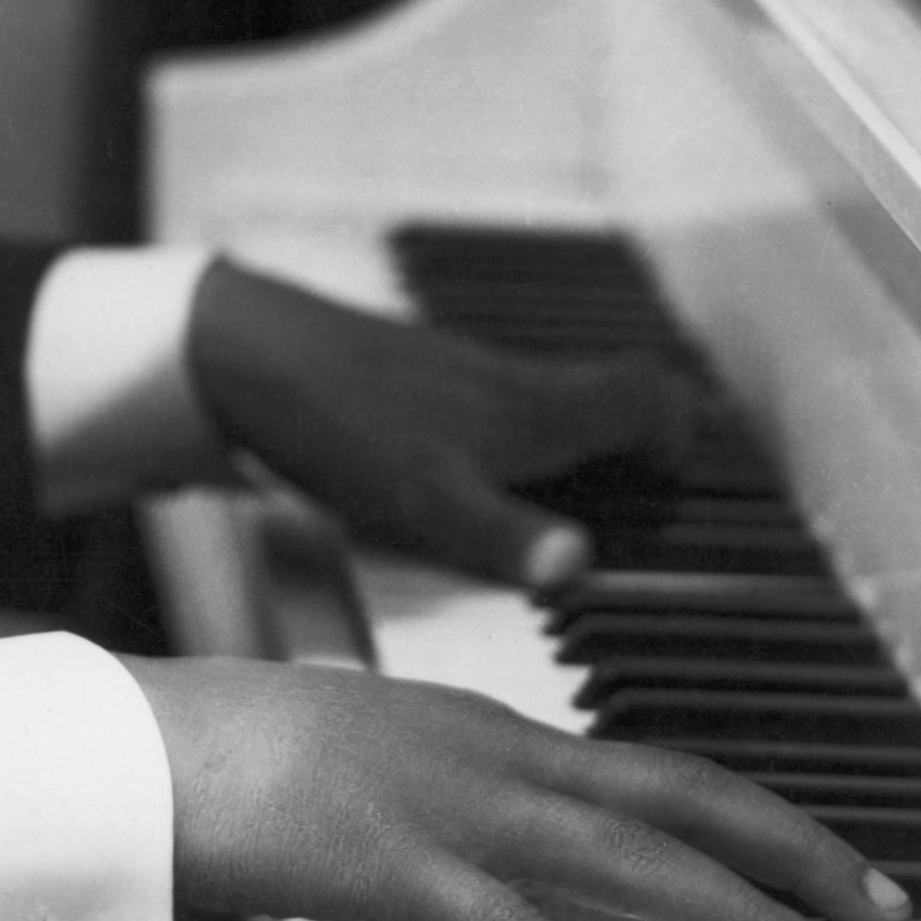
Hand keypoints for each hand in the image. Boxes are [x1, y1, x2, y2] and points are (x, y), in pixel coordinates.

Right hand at [120, 655, 912, 920]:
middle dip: (794, 858)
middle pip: (676, 799)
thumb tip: (545, 893)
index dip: (767, 824)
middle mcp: (492, 754)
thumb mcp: (387, 779)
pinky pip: (500, 920)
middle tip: (886, 914)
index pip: (661, 774)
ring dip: (726, 910)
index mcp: (493, 737)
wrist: (150, 736)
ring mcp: (443, 802)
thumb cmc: (249, 763)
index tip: (849, 875)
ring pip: (617, 853)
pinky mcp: (382, 855)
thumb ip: (471, 826)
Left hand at [184, 258, 696, 591]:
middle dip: (626, 451)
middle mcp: (508, 383)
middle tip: (621, 513)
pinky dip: (498, 450)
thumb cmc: (340, 423)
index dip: (676, 434)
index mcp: (534, 408)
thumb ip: (508, 539)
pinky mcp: (411, 381)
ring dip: (563, 453)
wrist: (244, 352)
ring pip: (541, 404)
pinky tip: (458, 492)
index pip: (645, 392)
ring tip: (543, 516)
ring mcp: (457, 376)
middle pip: (602, 399)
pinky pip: (484, 412)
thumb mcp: (428, 501)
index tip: (674, 483)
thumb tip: (579, 567)